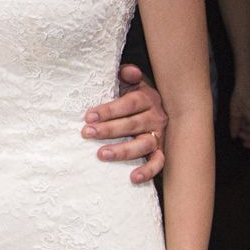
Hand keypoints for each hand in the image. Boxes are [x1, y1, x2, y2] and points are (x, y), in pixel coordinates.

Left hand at [84, 64, 166, 182]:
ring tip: (102, 154)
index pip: (128, 104)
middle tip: (87, 133)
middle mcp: (155, 117)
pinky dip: (148, 171)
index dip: (109, 110)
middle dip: (108, 130)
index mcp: (147, 98)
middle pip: (132, 124)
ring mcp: (159, 135)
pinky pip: (158, 162)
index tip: (88, 116)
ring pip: (143, 144)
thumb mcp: (132, 81)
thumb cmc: (136, 95)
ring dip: (123, 151)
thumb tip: (128, 72)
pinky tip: (133, 178)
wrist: (162, 107)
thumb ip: (128, 75)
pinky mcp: (161, 151)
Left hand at [229, 81, 249, 147]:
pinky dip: (249, 122)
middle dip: (247, 135)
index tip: (243, 143)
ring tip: (236, 124)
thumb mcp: (235, 113)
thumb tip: (234, 136)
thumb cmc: (241, 97)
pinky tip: (240, 118)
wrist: (247, 82)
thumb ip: (235, 126)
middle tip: (236, 132)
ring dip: (247, 128)